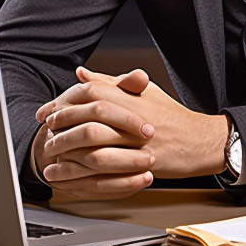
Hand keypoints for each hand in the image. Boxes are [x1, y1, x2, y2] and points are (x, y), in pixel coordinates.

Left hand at [39, 66, 229, 182]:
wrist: (199, 141)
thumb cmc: (171, 116)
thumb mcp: (143, 91)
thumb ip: (110, 82)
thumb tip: (81, 73)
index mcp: (130, 95)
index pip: (88, 92)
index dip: (64, 100)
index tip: (49, 110)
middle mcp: (130, 115)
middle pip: (85, 115)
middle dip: (61, 122)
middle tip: (47, 129)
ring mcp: (134, 140)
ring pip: (90, 141)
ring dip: (65, 146)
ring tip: (49, 151)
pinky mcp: (137, 162)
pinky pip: (100, 166)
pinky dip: (77, 169)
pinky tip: (63, 172)